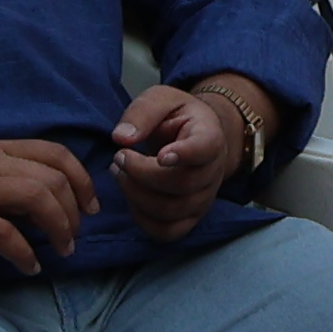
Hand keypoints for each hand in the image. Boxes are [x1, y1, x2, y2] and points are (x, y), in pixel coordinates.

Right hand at [0, 137, 101, 273]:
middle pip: (53, 178)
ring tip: (62, 250)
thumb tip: (51, 203)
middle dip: (75, 210)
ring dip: (59, 228)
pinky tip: (29, 266)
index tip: (90, 207)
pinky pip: (8, 235)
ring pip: (38, 198)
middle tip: (75, 236)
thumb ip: (7, 181)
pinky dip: (26, 254)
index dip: (82, 180)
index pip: (55, 153)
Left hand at [110, 76, 270, 245]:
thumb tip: (122, 138)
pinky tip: (131, 197)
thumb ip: (143, 112)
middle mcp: (213, 173)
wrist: (197, 137)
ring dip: (136, 195)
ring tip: (120, 174)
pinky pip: (168, 232)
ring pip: (171, 211)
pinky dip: (142, 219)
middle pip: (181, 185)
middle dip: (140, 173)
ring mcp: (204, 199)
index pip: (205, 149)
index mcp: (210, 137)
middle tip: (119, 157)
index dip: (185, 154)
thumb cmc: (178, 117)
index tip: (161, 154)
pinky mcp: (191, 218)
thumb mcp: (162, 99)